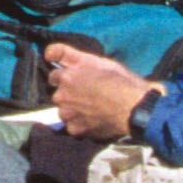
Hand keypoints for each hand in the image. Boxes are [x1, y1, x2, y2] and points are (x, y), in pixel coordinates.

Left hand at [41, 41, 159, 137]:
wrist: (134, 107)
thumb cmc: (120, 82)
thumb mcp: (97, 60)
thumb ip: (69, 54)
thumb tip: (48, 54)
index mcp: (67, 76)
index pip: (54, 75)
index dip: (67, 76)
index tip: (79, 79)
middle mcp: (63, 95)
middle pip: (58, 94)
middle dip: (69, 94)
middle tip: (90, 94)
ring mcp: (68, 114)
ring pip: (64, 111)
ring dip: (73, 110)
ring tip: (92, 108)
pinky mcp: (76, 129)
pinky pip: (72, 126)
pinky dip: (80, 124)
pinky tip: (94, 118)